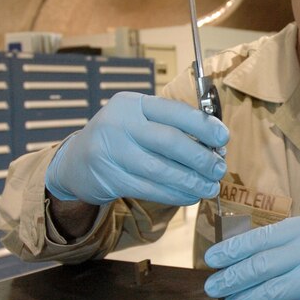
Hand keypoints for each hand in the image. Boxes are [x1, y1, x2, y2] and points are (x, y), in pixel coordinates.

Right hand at [45, 92, 228, 205]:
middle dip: (201, 157)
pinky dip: (175, 194)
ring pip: (162, 169)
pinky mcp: (111, 178)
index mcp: (133, 103)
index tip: (223, 138)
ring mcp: (113, 152)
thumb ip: (171, 127)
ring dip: (192, 181)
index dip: (203, 125)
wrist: (76, 160)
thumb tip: (215, 145)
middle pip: (170, 141)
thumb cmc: (121, 138)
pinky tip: (191, 196)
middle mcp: (120, 124)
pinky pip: (151, 188)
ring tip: (210, 186)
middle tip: (219, 168)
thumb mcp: (139, 120)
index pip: (174, 111)